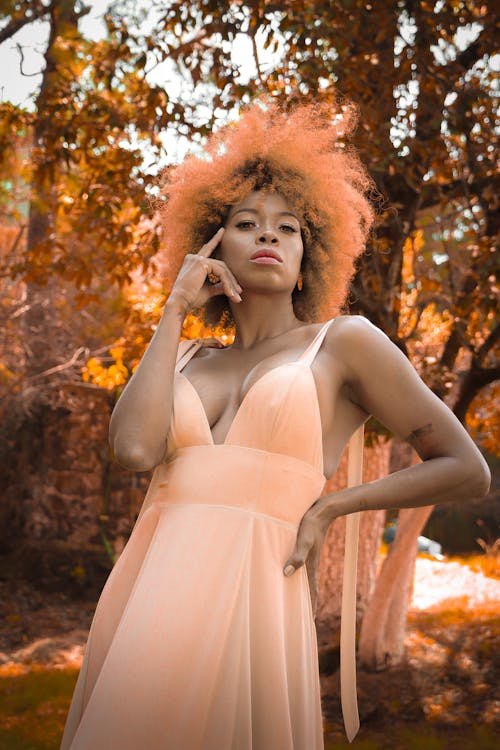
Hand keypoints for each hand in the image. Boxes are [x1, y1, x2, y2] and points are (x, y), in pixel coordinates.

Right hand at [168, 228, 242, 312]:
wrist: (181, 302)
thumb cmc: (191, 298)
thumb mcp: (208, 290)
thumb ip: (218, 285)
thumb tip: (229, 287)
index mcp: (193, 261)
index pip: (208, 249)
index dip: (215, 240)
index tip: (222, 231)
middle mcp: (194, 257)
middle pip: (221, 265)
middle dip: (231, 279)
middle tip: (240, 292)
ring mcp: (197, 258)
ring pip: (222, 269)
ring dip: (231, 283)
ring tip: (236, 296)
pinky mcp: (201, 263)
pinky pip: (221, 272)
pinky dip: (227, 283)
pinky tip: (229, 293)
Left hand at [283, 499, 330, 618]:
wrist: (323, 509)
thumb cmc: (312, 524)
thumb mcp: (304, 540)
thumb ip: (297, 556)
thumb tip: (286, 574)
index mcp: (311, 566)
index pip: (312, 592)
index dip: (310, 606)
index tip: (310, 622)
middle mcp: (311, 563)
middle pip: (309, 588)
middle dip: (306, 602)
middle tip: (303, 616)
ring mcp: (309, 555)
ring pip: (305, 577)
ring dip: (301, 588)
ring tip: (294, 597)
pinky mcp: (305, 546)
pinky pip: (301, 564)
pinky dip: (297, 571)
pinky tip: (290, 570)